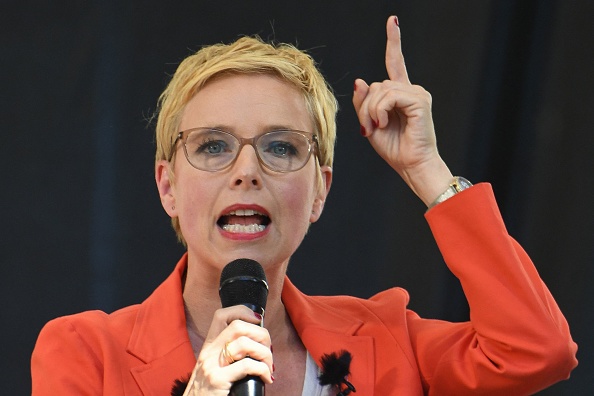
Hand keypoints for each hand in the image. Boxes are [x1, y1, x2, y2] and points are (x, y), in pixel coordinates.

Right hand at [183, 306, 273, 395]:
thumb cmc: (210, 390)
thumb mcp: (214, 367)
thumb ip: (228, 354)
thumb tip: (256, 343)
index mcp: (209, 347)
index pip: (221, 315)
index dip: (242, 311)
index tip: (258, 320)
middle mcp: (208, 353)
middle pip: (237, 326)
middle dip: (261, 334)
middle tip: (268, 349)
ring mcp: (212, 366)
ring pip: (245, 343)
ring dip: (265, 354)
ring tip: (269, 366)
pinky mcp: (218, 380)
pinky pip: (247, 366)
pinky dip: (263, 370)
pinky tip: (266, 378)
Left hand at [352, 16, 452, 205]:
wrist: (411, 165)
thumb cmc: (394, 148)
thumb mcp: (370, 124)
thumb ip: (364, 102)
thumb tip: (361, 80)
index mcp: (400, 94)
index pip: (395, 62)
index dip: (393, 41)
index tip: (393, 21)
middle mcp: (410, 90)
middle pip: (375, 85)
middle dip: (366, 107)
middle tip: (371, 127)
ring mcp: (417, 93)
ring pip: (380, 89)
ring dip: (372, 111)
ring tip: (379, 127)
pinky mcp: (420, 100)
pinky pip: (389, 96)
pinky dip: (381, 111)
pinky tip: (385, 123)